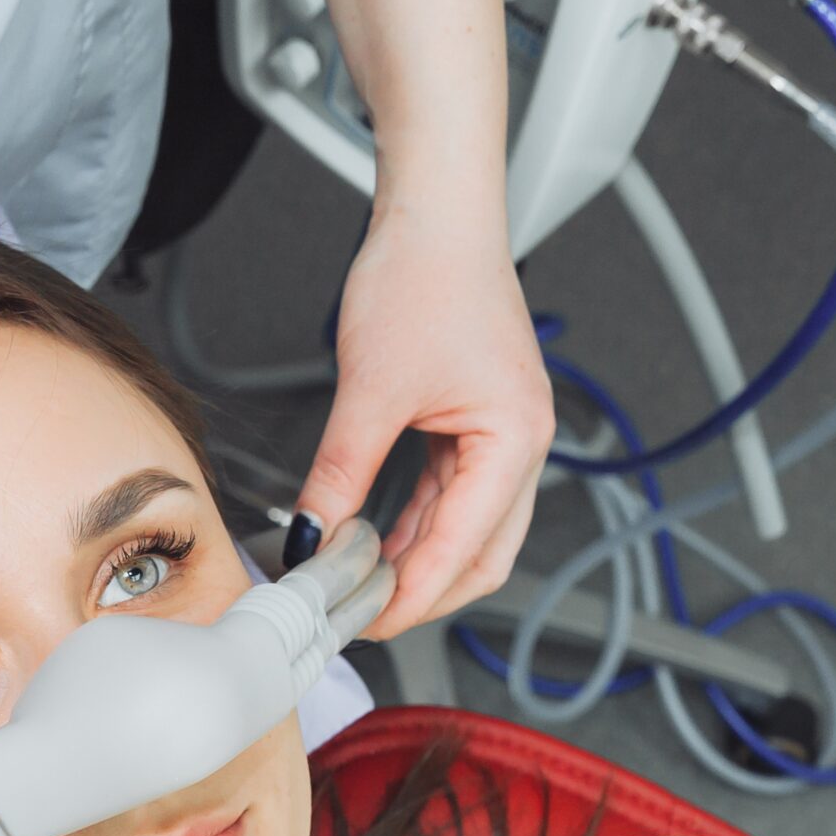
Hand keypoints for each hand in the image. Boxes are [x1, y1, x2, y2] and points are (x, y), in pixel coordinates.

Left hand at [287, 203, 553, 641]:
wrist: (436, 213)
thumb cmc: (424, 278)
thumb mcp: (370, 390)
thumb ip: (340, 473)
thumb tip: (311, 537)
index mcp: (515, 442)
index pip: (464, 550)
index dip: (411, 597)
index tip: (361, 621)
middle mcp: (523, 446)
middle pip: (481, 556)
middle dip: (424, 594)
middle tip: (358, 616)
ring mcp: (502, 436)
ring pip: (466, 530)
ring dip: (415, 562)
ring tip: (355, 586)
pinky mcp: (477, 423)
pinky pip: (450, 495)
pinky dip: (413, 525)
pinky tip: (371, 541)